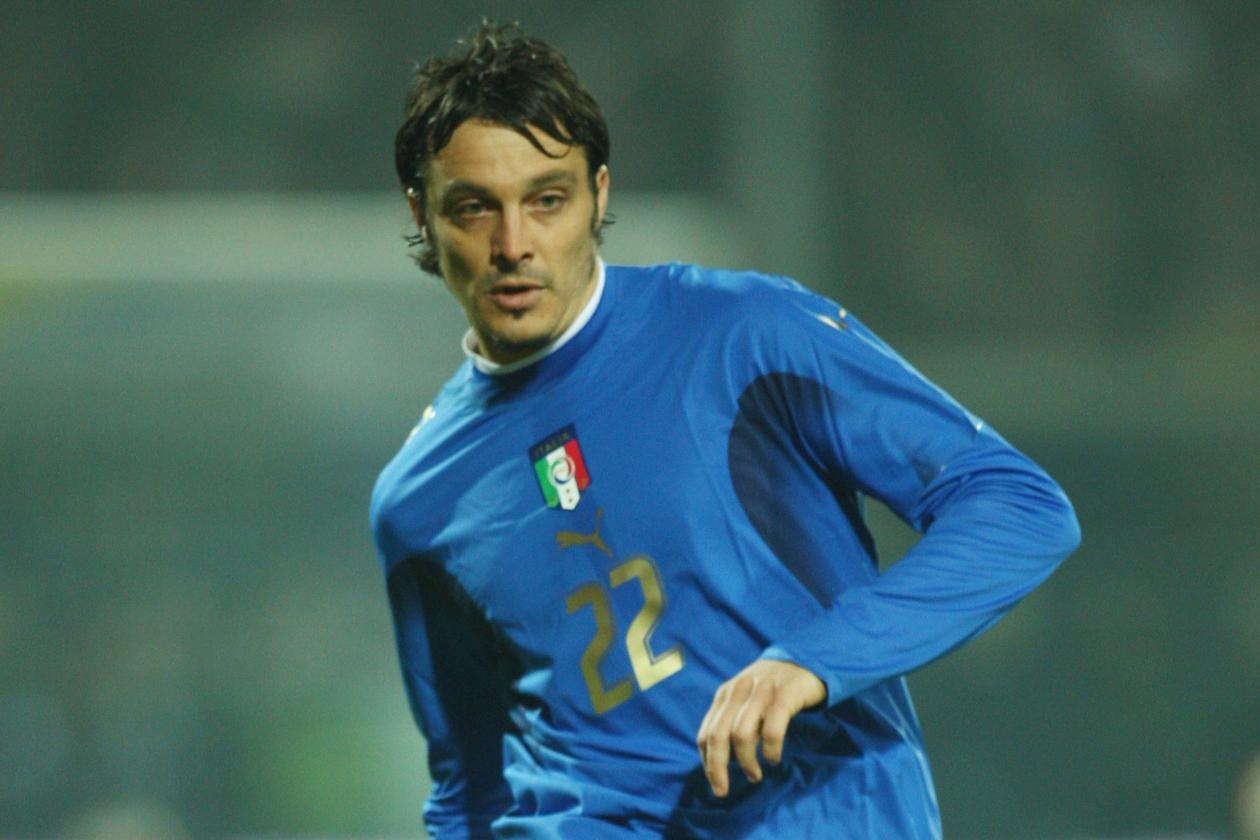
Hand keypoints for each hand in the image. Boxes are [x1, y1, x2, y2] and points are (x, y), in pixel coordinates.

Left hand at [695, 659, 825, 796]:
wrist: (805, 659)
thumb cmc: (772, 688)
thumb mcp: (746, 698)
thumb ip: (732, 720)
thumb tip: (719, 759)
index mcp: (725, 694)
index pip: (706, 733)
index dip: (707, 762)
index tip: (715, 784)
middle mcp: (738, 691)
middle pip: (718, 735)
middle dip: (717, 768)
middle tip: (723, 791)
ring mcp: (761, 692)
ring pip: (742, 734)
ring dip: (746, 762)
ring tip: (755, 774)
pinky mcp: (785, 695)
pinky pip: (772, 729)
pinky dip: (770, 750)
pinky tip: (773, 759)